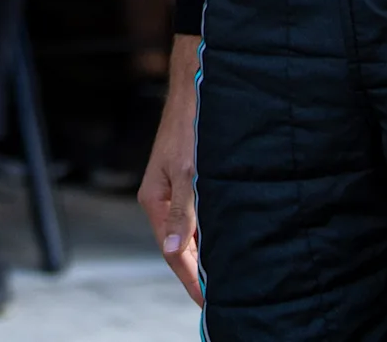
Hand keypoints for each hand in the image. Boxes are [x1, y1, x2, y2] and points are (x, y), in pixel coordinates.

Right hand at [138, 34, 202, 305]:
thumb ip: (184, 213)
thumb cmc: (190, 124)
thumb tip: (174, 249)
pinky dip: (211, 229)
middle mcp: (163, 199)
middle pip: (180, 246)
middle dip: (199, 270)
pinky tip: (229, 238)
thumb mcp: (189, 172)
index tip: (209, 301)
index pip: (171, 252)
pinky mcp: (189, 179)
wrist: (198, 85)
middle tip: (223, 294)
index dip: (191, 279)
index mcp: (156, 201)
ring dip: (207, 250)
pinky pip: (198, 214)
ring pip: (191, 230)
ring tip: (231, 274)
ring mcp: (175, 189)